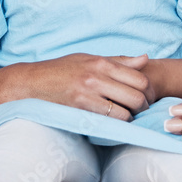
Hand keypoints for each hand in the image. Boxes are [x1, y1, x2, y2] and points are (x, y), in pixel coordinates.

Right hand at [21, 53, 151, 120]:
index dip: (148, 91)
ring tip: (127, 117)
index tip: (144, 97)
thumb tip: (145, 58)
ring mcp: (88, 92)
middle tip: (140, 111)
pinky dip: (117, 123)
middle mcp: (97, 75)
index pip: (140, 77)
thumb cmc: (62, 70)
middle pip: (137, 95)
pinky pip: (110, 119)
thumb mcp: (89, 59)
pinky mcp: (80, 106)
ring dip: (131, 117)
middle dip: (143, 106)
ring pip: (126, 110)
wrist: (33, 82)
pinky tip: (113, 122)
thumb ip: (118, 61)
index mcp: (102, 62)